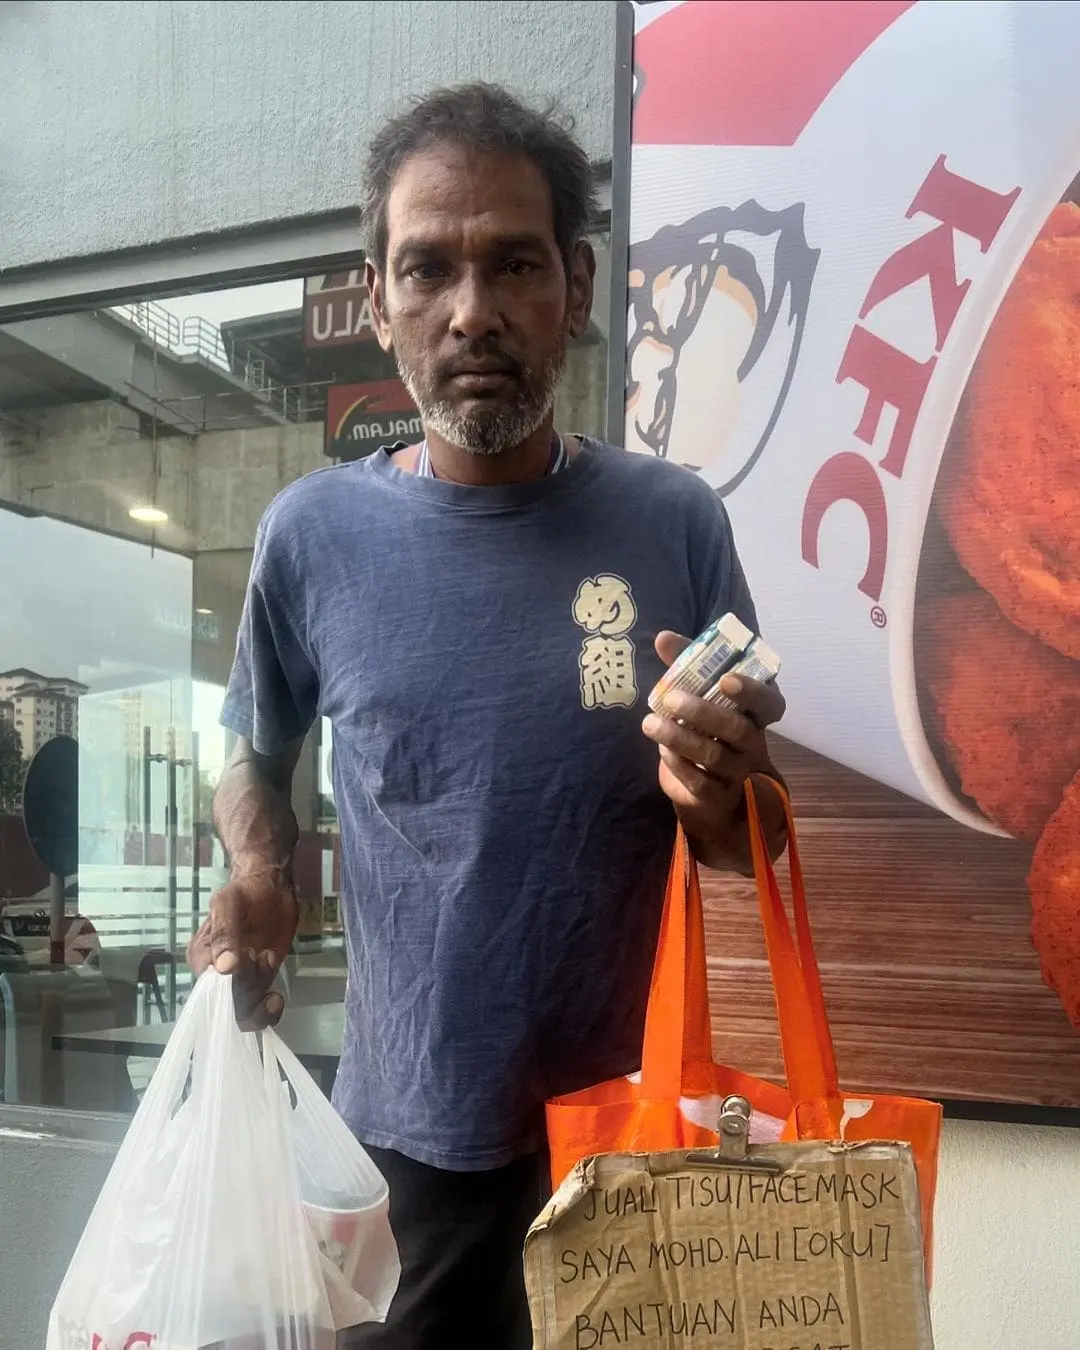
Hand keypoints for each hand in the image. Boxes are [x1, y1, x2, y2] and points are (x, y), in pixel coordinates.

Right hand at [188, 870, 298, 1029]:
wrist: (273, 888)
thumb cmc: (248, 891)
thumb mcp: (230, 902)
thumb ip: (224, 932)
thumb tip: (223, 969)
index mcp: (201, 957)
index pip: (210, 990)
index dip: (232, 985)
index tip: (250, 960)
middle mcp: (214, 975)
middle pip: (227, 1006)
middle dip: (250, 988)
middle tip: (263, 955)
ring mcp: (237, 982)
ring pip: (242, 1013)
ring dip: (259, 1001)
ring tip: (270, 963)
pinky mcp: (257, 984)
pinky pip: (256, 1011)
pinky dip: (267, 1012)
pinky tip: (275, 997)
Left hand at [642, 630, 785, 866]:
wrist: (713, 783)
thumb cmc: (709, 722)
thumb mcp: (699, 689)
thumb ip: (685, 662)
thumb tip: (662, 637)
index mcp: (757, 712)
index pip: (770, 702)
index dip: (751, 692)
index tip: (725, 679)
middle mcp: (753, 742)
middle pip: (738, 729)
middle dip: (703, 712)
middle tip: (671, 698)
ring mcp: (738, 770)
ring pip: (715, 756)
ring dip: (680, 738)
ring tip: (650, 723)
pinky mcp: (717, 794)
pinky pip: (700, 782)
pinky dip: (678, 764)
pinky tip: (662, 749)